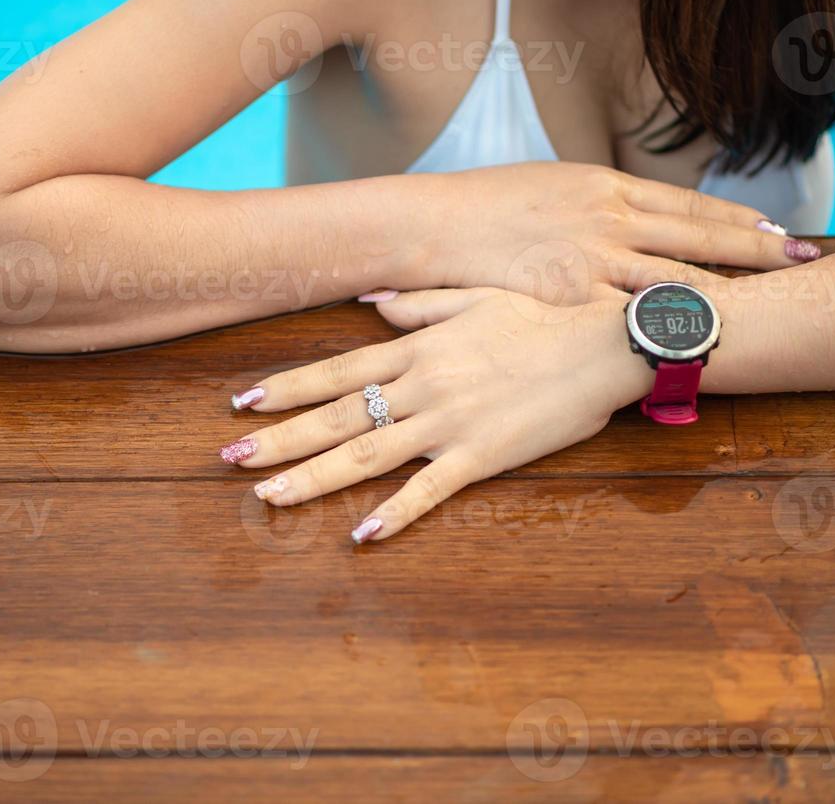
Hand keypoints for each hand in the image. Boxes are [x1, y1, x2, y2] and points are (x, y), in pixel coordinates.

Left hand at [220, 286, 656, 542]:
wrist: (606, 340)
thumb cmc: (545, 315)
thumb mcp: (475, 297)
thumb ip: (419, 303)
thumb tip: (373, 301)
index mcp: (418, 349)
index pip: (337, 371)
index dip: (286, 387)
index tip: (243, 400)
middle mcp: (422, 385)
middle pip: (336, 417)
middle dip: (278, 438)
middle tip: (227, 459)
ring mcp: (449, 423)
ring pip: (366, 455)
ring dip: (312, 477)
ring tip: (266, 496)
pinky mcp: (482, 455)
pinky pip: (428, 491)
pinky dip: (392, 515)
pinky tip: (359, 537)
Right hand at [425, 162, 818, 299]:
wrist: (432, 225)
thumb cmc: (481, 206)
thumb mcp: (547, 187)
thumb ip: (592, 203)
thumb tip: (623, 212)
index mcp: (606, 186)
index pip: (687, 206)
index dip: (735, 218)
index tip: (774, 228)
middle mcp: (610, 218)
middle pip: (699, 238)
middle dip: (757, 249)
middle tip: (804, 258)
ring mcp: (593, 259)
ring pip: (676, 279)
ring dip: (727, 294)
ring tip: (771, 308)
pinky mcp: (570, 298)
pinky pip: (627, 316)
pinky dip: (666, 328)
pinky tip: (697, 341)